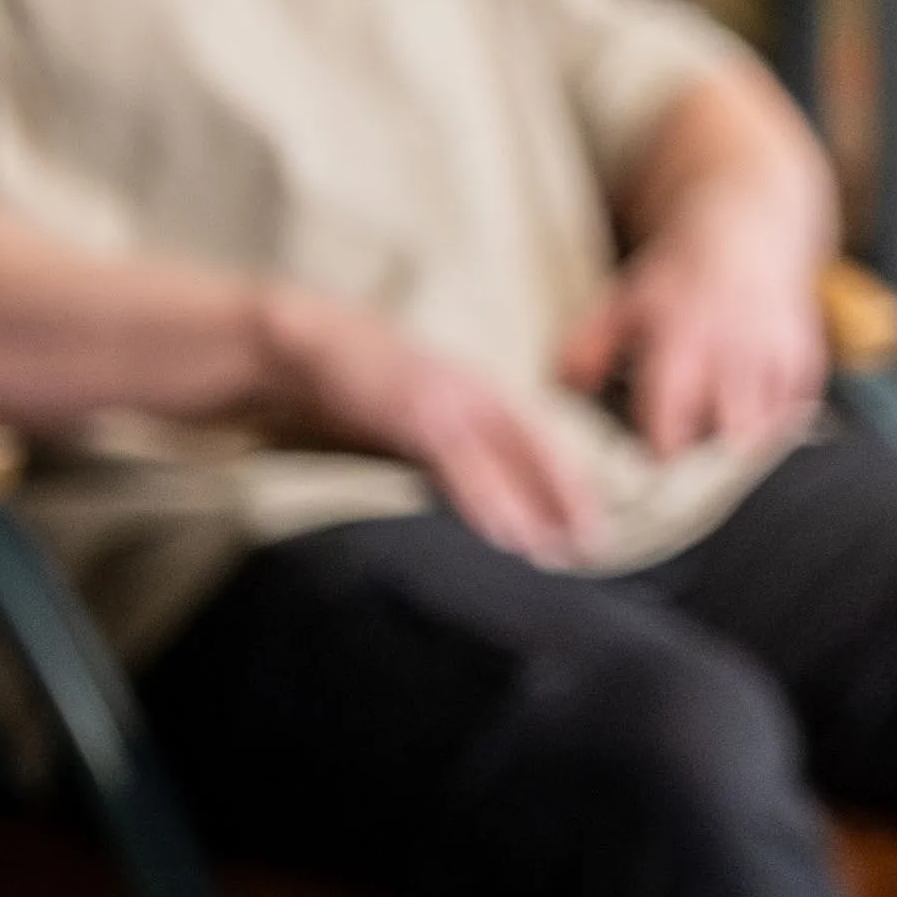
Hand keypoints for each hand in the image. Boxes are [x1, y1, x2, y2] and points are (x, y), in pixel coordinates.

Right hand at [259, 289, 596, 560]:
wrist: (301, 345)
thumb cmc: (359, 385)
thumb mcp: (419, 415)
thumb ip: (453, 450)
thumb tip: (484, 497)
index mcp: (482, 393)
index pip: (544, 441)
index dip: (574, 483)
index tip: (595, 524)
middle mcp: (476, 393)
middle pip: (541, 449)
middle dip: (571, 499)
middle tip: (595, 547)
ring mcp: (447, 401)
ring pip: (509, 458)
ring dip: (536, 509)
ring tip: (557, 552)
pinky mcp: (413, 413)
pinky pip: (461, 463)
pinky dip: (486, 500)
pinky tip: (504, 533)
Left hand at [557, 209, 825, 458]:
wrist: (748, 234)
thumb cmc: (681, 276)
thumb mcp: (626, 302)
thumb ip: (592, 345)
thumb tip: (567, 386)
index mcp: (682, 341)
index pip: (671, 424)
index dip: (659, 450)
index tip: (650, 454)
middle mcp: (732, 352)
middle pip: (723, 439)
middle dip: (704, 455)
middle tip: (687, 447)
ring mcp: (774, 357)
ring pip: (761, 434)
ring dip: (737, 441)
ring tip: (716, 428)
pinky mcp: (804, 361)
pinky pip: (791, 417)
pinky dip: (772, 423)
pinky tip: (749, 406)